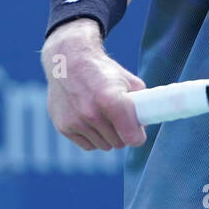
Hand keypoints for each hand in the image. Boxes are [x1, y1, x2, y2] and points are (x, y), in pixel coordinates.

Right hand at [42, 20, 146, 150]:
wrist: (68, 62)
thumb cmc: (103, 72)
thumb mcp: (129, 81)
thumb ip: (141, 104)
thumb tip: (144, 125)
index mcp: (111, 100)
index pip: (132, 137)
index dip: (138, 136)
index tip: (138, 132)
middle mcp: (91, 113)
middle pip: (119, 143)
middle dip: (122, 133)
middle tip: (120, 119)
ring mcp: (76, 121)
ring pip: (103, 146)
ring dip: (107, 136)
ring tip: (104, 117)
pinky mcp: (63, 127)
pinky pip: (87, 145)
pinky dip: (92, 137)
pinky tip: (91, 121)